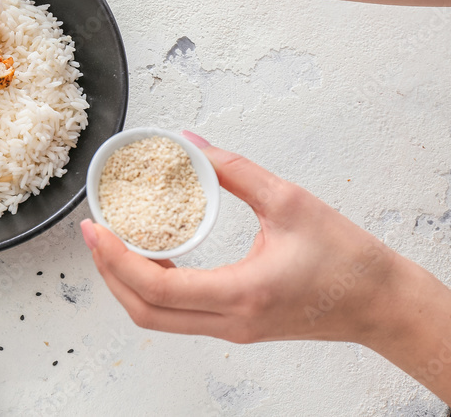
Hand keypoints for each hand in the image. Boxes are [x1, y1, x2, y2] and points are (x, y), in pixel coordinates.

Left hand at [83, 132, 450, 400]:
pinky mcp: (235, 326)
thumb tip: (190, 144)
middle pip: (145, 312)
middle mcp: (230, 321)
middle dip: (108, 272)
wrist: (381, 303)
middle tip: (93, 232)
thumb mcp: (290, 201)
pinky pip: (177, 315)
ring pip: (157, 319)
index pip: (158, 289)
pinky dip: (151, 289)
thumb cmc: (347, 259)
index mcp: (242, 293)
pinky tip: (148, 256)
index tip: (96, 227)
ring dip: (126, 282)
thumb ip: (234, 170)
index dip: (116, 259)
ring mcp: (231, 329)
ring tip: (113, 240)